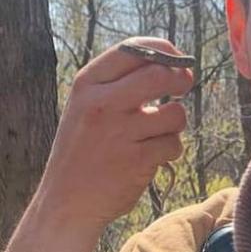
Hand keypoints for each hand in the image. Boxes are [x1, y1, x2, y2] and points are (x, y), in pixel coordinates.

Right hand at [37, 37, 193, 229]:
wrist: (67, 202)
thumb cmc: (86, 149)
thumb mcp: (88, 106)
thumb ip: (121, 82)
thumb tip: (172, 62)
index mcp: (87, 85)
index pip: (134, 49)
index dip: (165, 51)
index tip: (177, 60)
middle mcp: (102, 104)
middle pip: (161, 75)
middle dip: (181, 80)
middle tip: (183, 87)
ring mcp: (120, 132)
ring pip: (175, 113)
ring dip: (176, 123)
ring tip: (157, 133)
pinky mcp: (138, 160)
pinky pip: (174, 144)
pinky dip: (170, 150)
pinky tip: (151, 157)